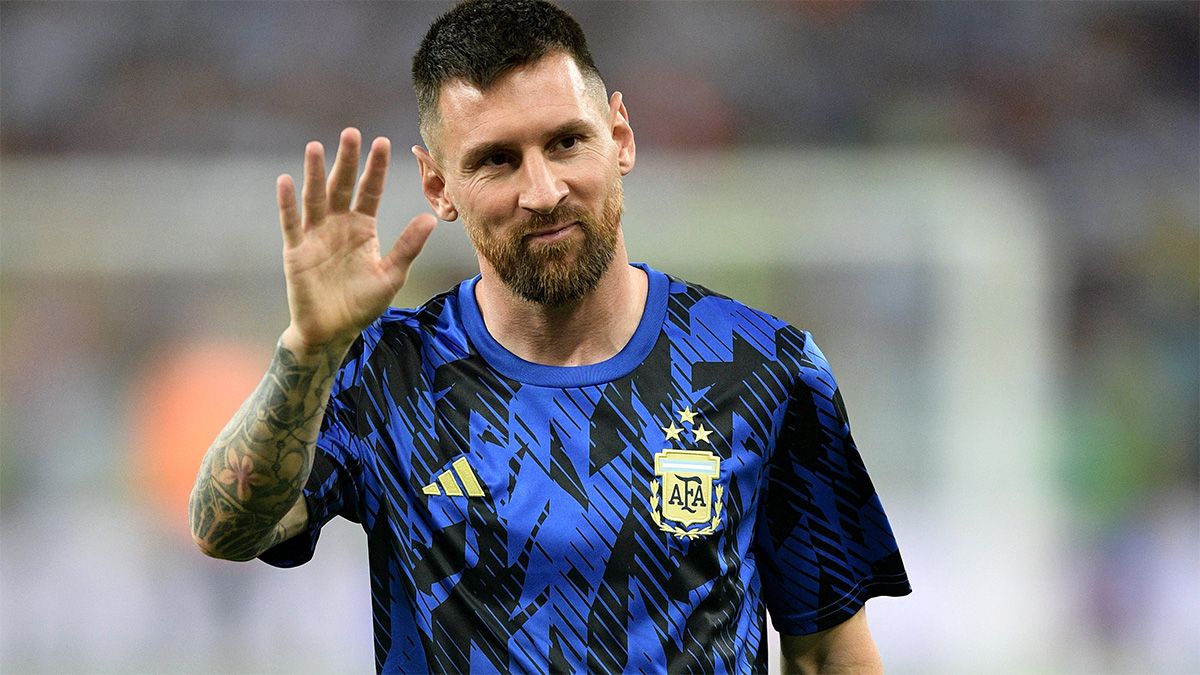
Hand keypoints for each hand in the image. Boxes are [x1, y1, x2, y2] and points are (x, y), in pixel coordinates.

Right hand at [276, 128, 435, 352]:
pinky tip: (287, 181)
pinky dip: (288, 203)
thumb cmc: (362, 305)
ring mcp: (315, 235)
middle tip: (351, 133)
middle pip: (343, 186)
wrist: (331, 331)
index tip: (382, 141)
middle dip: (347, 161)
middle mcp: (338, 225)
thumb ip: (407, 247)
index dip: (375, 168)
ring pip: (315, 198)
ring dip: (315, 173)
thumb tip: (430, 219)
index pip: (370, 191)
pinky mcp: (296, 250)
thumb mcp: (390, 275)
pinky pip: (291, 223)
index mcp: (363, 228)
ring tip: (316, 146)